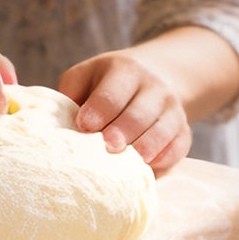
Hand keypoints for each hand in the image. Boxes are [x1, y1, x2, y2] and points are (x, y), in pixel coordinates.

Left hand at [57, 49, 191, 173]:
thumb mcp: (87, 76)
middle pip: (138, 114)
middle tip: (107, 147)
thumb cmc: (107, 84)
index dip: (98, 111)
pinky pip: (178, 147)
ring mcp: (172, 109)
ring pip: (162, 131)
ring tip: (129, 164)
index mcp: (125, 70)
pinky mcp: (183, 130)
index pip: (112, 93)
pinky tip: (148, 169)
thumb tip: (55, 126)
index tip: (84, 126)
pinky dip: (165, 159)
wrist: (156, 75)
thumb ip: (70, 95)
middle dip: (122, 132)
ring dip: (144, 148)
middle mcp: (153, 86)